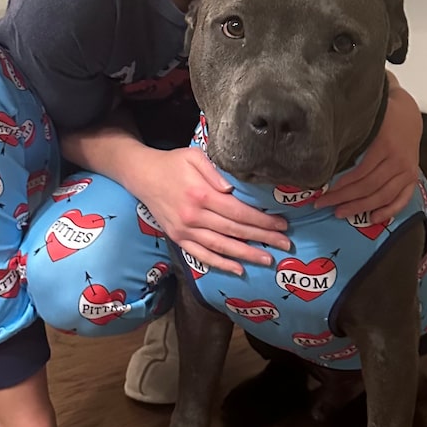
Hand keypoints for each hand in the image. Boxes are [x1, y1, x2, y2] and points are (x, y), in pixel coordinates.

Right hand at [132, 147, 291, 275]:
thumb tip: (232, 189)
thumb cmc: (172, 162)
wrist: (141, 175)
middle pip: (235, 231)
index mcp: (201, 195)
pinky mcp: (178, 238)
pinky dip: (221, 264)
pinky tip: (239, 270)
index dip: (262, 221)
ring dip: (247, 255)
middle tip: (285, 245)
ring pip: (221, 247)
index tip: (281, 225)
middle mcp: (194, 216)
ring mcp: (185, 230)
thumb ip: (214, 171)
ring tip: (268, 260)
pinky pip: (202, 255)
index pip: (239, 212)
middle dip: (263, 239)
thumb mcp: (194, 156)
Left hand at [314, 83, 422, 222]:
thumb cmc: (382, 116)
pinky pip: (402, 199)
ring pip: (383, 196)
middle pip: (369, 187)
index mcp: (385, 145)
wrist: (408, 114)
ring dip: (360, 207)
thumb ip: (349, 136)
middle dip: (344, 199)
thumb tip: (322, 152)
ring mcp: (407, 170)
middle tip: (324, 205)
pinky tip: (373, 218)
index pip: (359, 173)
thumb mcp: (366, 121)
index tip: (321, 193)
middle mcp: (399, 160)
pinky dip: (388, 211)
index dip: (339, 187)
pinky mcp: (412, 177)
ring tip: (340, 212)